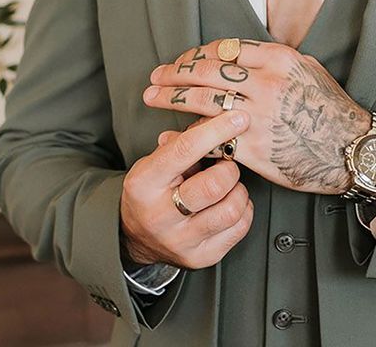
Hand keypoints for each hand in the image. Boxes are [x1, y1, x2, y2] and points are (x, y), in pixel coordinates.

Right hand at [120, 109, 254, 269]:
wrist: (132, 235)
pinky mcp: (200, 258)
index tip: (237, 117)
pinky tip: (230, 202)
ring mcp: (181, 241)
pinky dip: (243, 210)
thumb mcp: (154, 161)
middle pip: (214, 185)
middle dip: (229, 168)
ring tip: (228, 186)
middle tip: (226, 164)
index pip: (185, 150)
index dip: (216, 130)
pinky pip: (239, 229)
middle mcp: (160, 216)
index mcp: (144, 184)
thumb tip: (218, 119)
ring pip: (231, 210)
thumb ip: (183, 142)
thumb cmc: (150, 190)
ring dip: (238, 191)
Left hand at [143, 40, 371, 195]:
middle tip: (155, 76)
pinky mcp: (252, 147)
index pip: (225, 48)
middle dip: (175, 72)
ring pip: (203, 99)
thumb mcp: (309, 69)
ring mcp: (257, 115)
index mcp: (278, 59)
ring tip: (152, 96)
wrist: (349, 149)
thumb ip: (276, 60)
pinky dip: (187, 135)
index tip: (183, 60)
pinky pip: (211, 137)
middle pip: (207, 70)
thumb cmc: (331, 109)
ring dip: (172, 97)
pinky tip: (170, 134)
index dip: (198, 53)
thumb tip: (245, 54)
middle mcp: (265, 82)